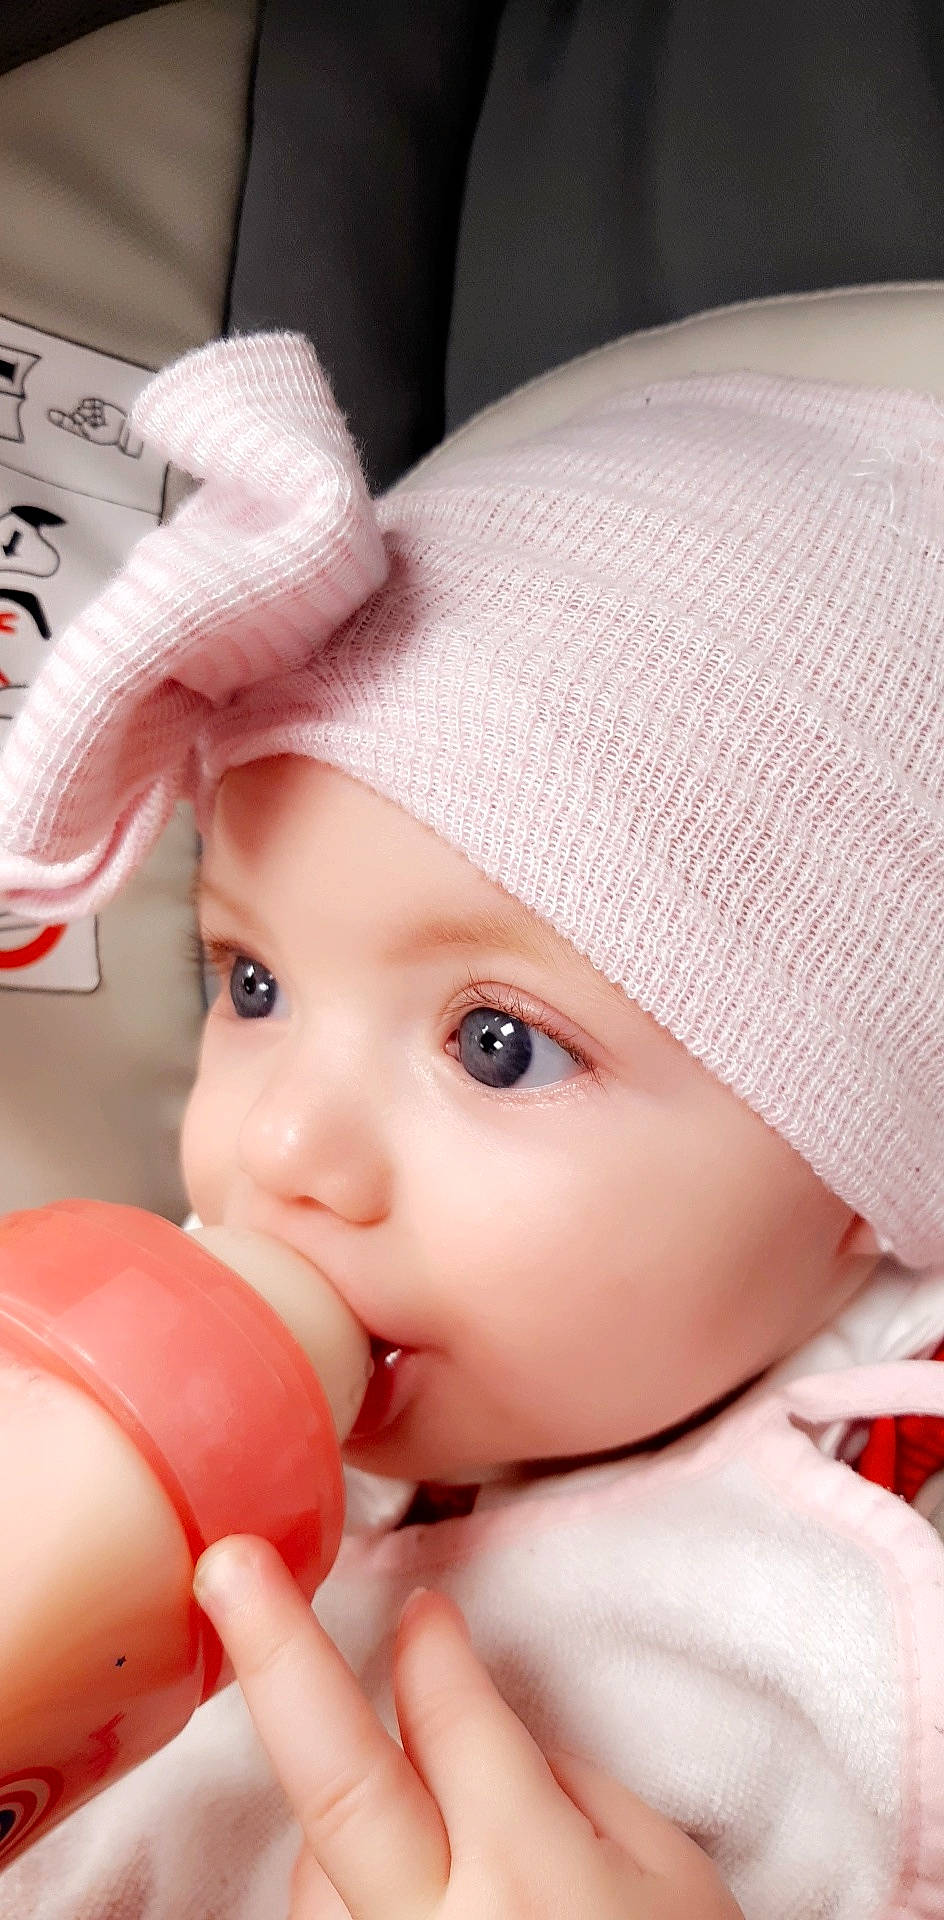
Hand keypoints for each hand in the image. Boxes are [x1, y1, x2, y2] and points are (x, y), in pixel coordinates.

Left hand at [193, 1536, 742, 1919]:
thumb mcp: (672, 1880)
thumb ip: (570, 1789)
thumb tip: (474, 1723)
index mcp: (533, 1882)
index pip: (458, 1724)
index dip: (436, 1653)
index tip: (423, 1607)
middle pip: (338, 1780)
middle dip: (280, 1655)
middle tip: (231, 1564)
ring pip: (316, 1866)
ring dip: (352, 1817)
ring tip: (436, 1850)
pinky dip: (343, 1890)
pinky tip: (404, 1892)